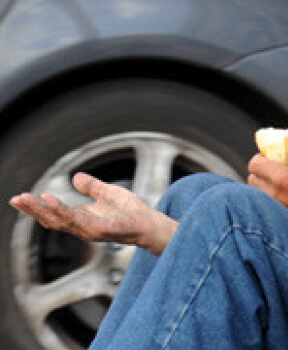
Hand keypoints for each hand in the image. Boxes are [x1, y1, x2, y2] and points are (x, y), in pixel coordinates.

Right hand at [9, 172, 176, 255]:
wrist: (151, 223)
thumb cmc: (133, 212)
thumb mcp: (109, 193)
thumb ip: (92, 187)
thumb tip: (76, 178)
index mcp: (83, 218)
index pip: (55, 215)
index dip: (38, 207)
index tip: (21, 198)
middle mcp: (83, 227)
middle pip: (52, 220)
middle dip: (33, 210)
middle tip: (16, 199)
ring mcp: (90, 230)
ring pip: (60, 221)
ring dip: (42, 210)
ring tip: (27, 198)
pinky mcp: (100, 229)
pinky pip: (77, 220)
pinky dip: (62, 210)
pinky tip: (50, 200)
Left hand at [247, 155, 287, 211]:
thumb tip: (283, 160)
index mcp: (280, 177)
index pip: (255, 164)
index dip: (259, 159)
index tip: (265, 158)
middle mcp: (274, 193)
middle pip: (252, 180)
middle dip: (259, 174)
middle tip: (269, 171)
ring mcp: (276, 207)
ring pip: (258, 193)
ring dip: (262, 187)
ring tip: (275, 184)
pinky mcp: (279, 215)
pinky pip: (267, 204)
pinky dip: (270, 198)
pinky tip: (282, 196)